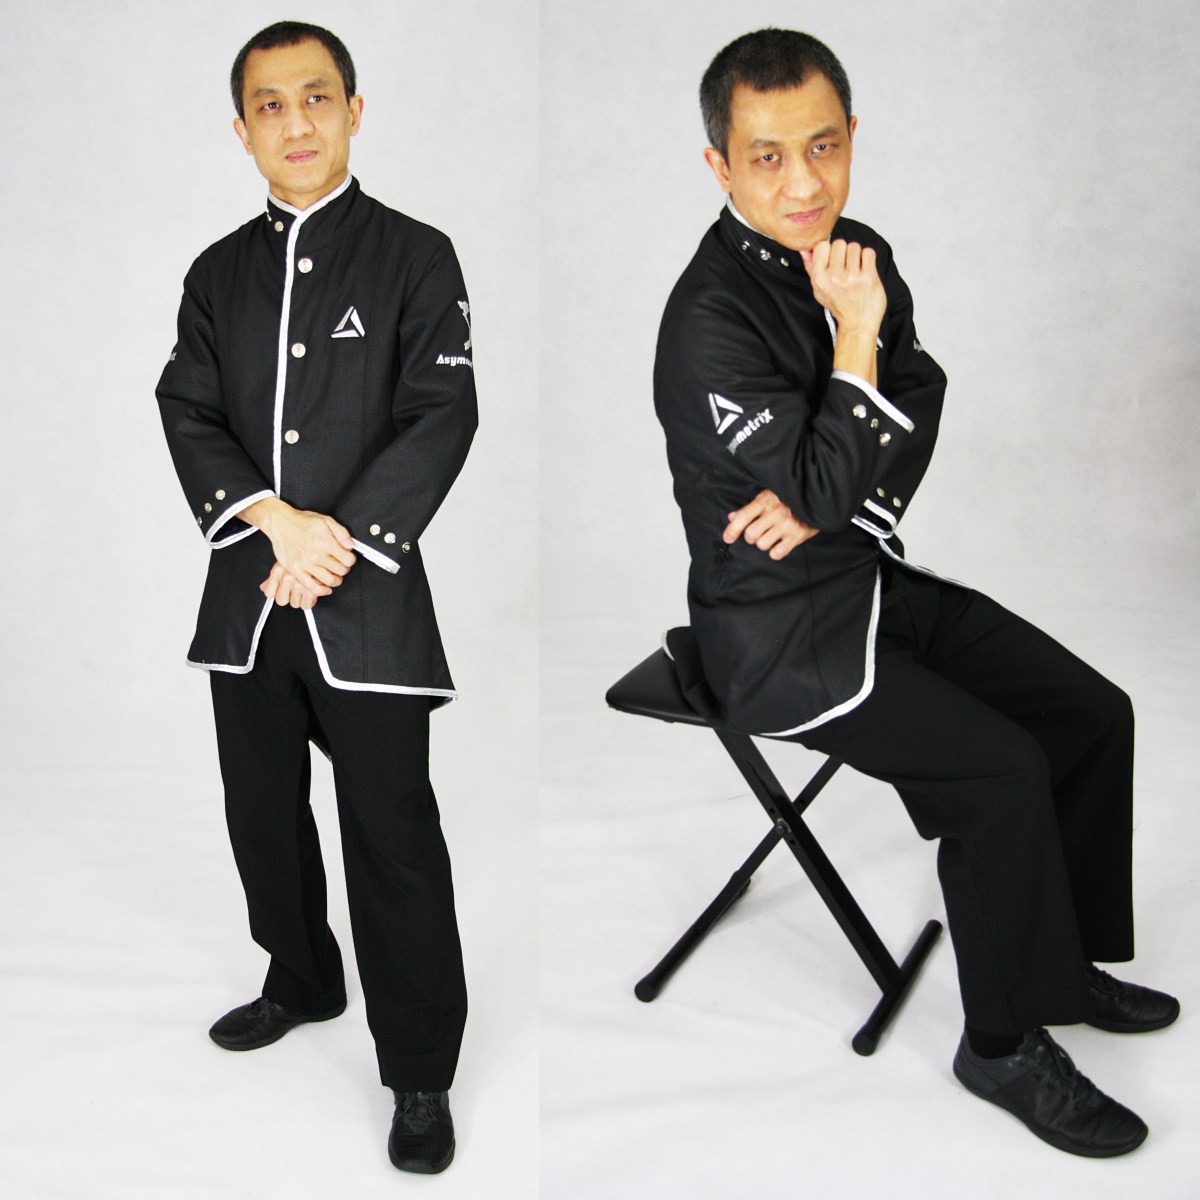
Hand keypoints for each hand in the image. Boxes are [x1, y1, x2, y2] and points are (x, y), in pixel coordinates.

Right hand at [240, 497, 355, 594]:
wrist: (280, 523)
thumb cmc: (302, 521)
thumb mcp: (326, 521)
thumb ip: (342, 533)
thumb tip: (351, 545)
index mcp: (326, 543)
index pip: (348, 560)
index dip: (350, 559)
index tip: (347, 558)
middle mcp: (317, 555)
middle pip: (341, 571)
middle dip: (344, 569)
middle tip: (340, 566)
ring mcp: (306, 564)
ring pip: (329, 580)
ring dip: (336, 580)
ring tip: (334, 576)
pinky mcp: (296, 570)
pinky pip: (312, 587)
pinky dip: (322, 591)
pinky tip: (326, 588)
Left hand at [260, 562, 320, 608]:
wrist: (327, 551)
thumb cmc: (305, 557)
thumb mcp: (285, 563)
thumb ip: (273, 578)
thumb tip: (263, 588)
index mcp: (279, 570)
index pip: (269, 592)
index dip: (277, 592)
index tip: (284, 589)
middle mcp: (287, 577)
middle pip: (281, 600)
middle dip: (290, 597)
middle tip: (297, 589)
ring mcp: (299, 584)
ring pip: (294, 604)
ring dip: (301, 599)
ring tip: (307, 589)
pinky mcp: (311, 591)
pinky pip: (305, 605)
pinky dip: (310, 601)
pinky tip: (313, 593)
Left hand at [723, 489, 818, 559]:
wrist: (815, 498)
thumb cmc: (788, 498)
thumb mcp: (767, 497)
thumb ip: (749, 509)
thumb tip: (731, 517)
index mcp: (765, 501)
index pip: (743, 517)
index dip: (732, 530)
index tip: (727, 538)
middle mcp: (775, 512)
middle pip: (751, 535)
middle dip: (751, 537)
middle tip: (759, 532)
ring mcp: (787, 524)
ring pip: (762, 545)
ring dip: (764, 544)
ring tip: (772, 536)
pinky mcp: (798, 535)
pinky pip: (777, 553)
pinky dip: (776, 552)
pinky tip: (780, 544)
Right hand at [799, 239, 885, 335]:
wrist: (858, 323)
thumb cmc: (840, 306)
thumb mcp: (819, 289)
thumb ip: (811, 268)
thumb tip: (805, 250)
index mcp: (820, 279)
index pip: (822, 246)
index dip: (829, 250)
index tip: (833, 259)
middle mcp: (834, 277)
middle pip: (839, 243)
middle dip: (844, 252)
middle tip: (846, 266)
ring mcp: (852, 277)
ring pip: (854, 246)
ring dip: (857, 255)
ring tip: (856, 269)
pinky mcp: (868, 277)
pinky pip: (868, 252)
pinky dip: (868, 258)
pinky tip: (865, 269)